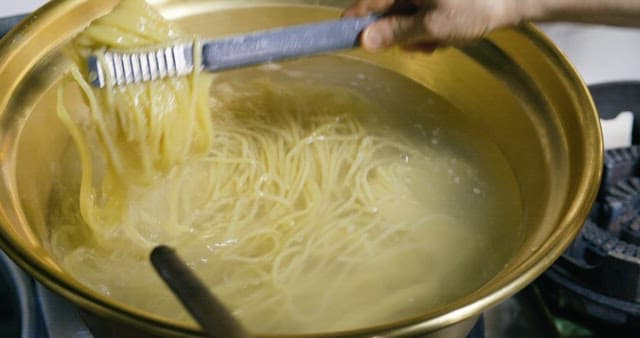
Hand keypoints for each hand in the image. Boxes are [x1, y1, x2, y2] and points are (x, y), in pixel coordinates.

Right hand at [344, 0, 528, 51]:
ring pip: (406, 17)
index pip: (368, 3)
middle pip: (388, 12)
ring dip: (418, 34)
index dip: (355, 22)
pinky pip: (422, 14)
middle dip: (400, 33)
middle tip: (421, 45)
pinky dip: (431, 27)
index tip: (343, 37)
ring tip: (441, 40)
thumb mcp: (432, 25)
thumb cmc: (474, 8)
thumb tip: (364, 41)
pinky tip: (448, 34)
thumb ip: (396, 33)